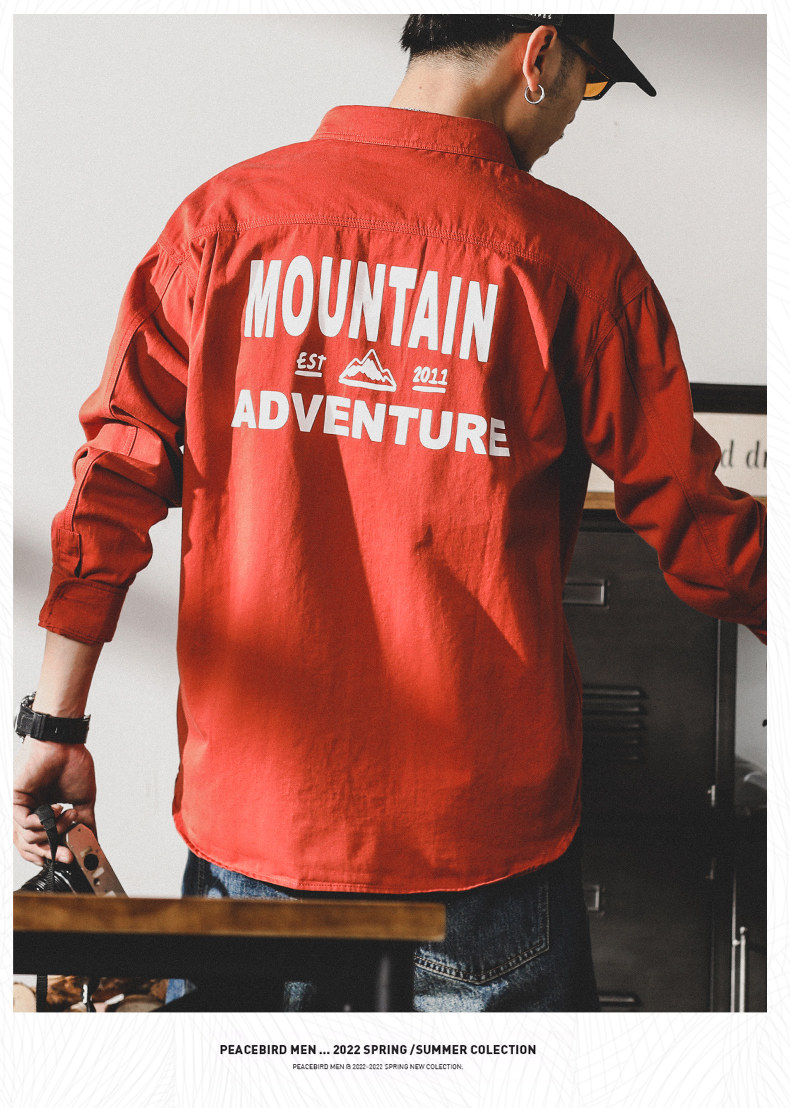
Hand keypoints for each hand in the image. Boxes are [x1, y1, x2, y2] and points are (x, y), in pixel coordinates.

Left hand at [13, 741, 96, 864]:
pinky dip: (43, 822)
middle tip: (67, 855)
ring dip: (53, 832)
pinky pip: (24, 823)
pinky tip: (56, 809)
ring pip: (27, 838)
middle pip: (30, 846)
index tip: (67, 858)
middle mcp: (30, 811)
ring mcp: (21, 806)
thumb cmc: (73, 764)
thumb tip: (93, 840)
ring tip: (68, 815)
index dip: (50, 855)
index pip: (39, 842)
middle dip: (50, 854)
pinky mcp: (14, 799)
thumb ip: (84, 822)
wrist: (65, 744)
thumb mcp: (83, 800)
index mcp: (43, 812)